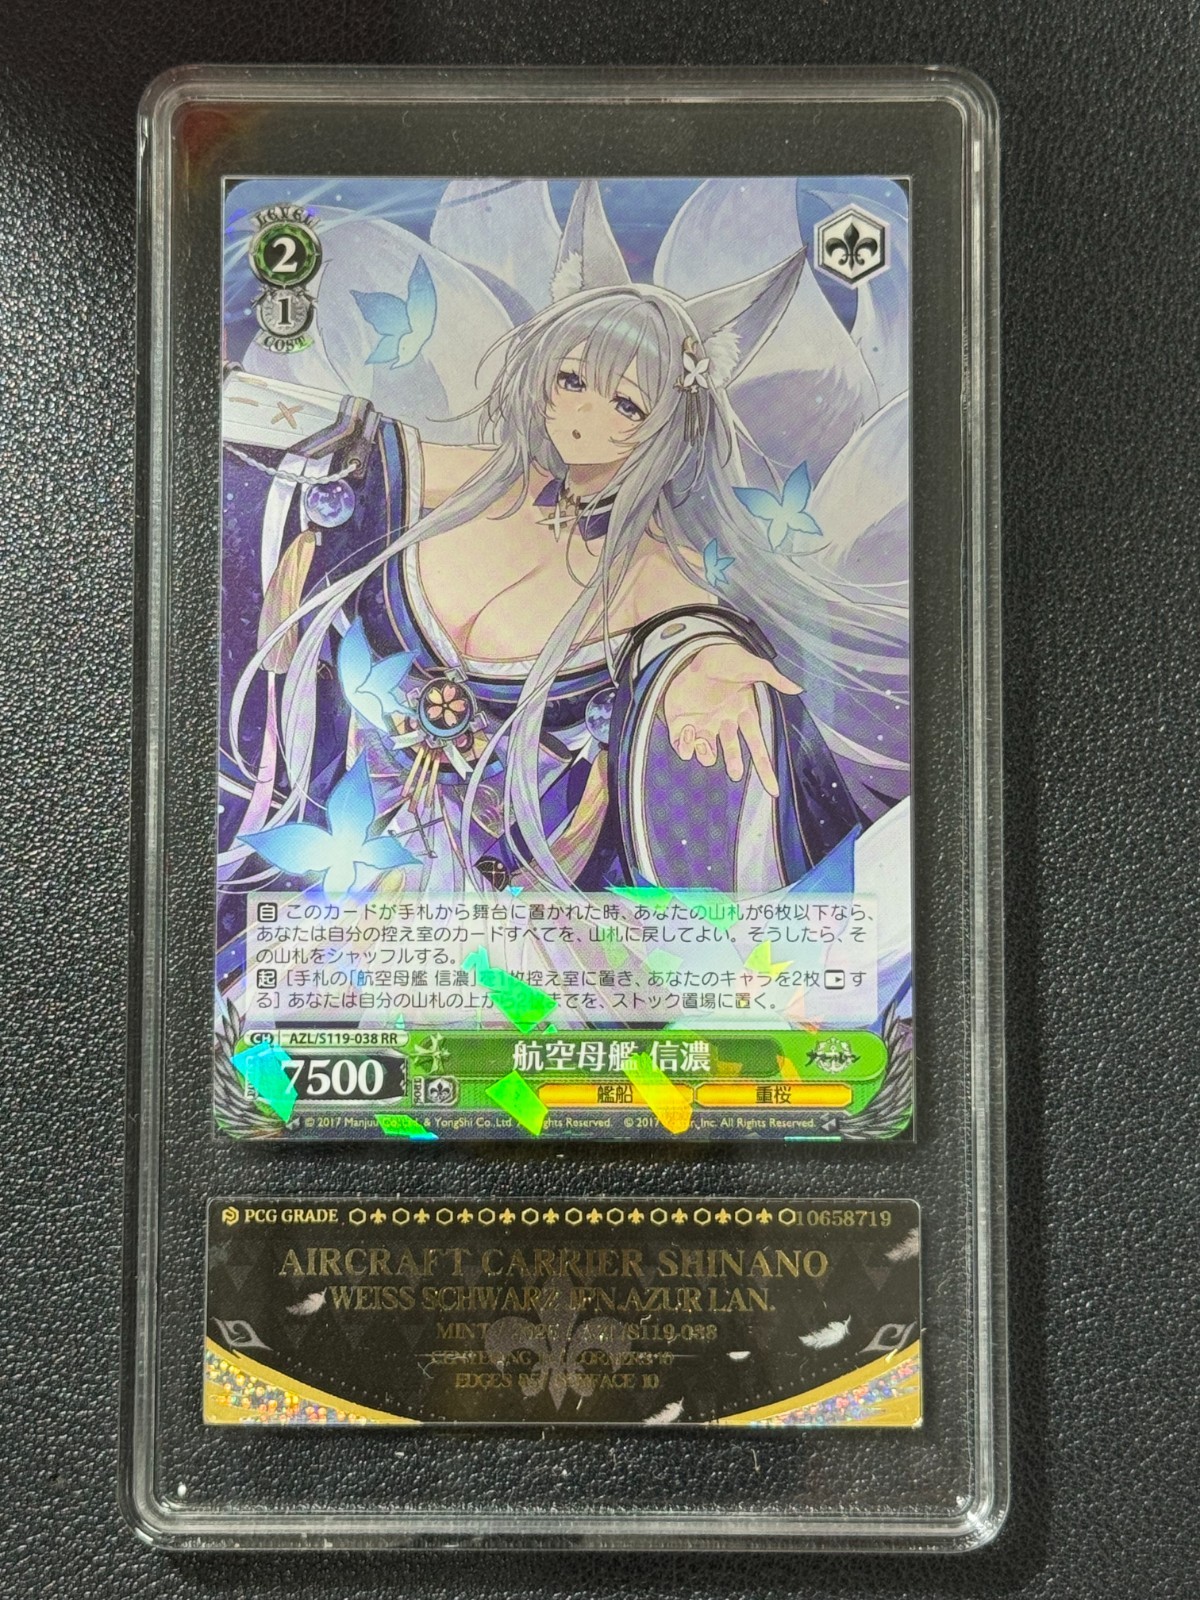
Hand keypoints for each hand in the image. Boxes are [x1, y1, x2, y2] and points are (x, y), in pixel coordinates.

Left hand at [661, 641, 800, 798]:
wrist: (691, 649)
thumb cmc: (725, 656)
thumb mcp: (753, 665)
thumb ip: (774, 679)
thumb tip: (799, 689)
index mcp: (743, 712)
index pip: (757, 743)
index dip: (764, 766)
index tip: (773, 788)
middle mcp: (724, 721)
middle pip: (734, 750)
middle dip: (734, 762)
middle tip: (734, 772)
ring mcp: (703, 723)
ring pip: (708, 752)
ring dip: (708, 756)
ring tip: (707, 748)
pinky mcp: (682, 722)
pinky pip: (684, 745)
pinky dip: (685, 748)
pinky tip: (688, 736)